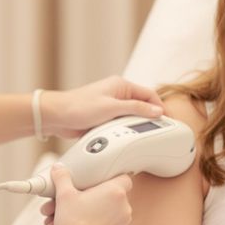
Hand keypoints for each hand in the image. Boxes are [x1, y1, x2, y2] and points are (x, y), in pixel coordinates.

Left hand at [41, 76, 164, 137]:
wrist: (56, 116)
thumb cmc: (79, 107)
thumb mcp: (111, 107)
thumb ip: (136, 108)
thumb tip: (157, 110)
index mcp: (122, 85)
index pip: (149, 94)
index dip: (160, 107)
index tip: (168, 120)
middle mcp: (118, 94)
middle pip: (142, 105)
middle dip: (150, 117)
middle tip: (159, 131)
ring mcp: (111, 106)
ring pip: (132, 116)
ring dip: (136, 126)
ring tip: (144, 137)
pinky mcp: (104, 117)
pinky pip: (121, 124)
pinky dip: (126, 131)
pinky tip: (128, 138)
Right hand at [49, 164, 132, 224]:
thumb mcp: (64, 195)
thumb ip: (62, 178)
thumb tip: (59, 169)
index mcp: (115, 193)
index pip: (124, 179)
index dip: (112, 179)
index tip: (102, 182)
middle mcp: (123, 210)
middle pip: (110, 199)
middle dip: (91, 201)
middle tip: (75, 203)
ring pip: (106, 216)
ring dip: (90, 216)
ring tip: (70, 220)